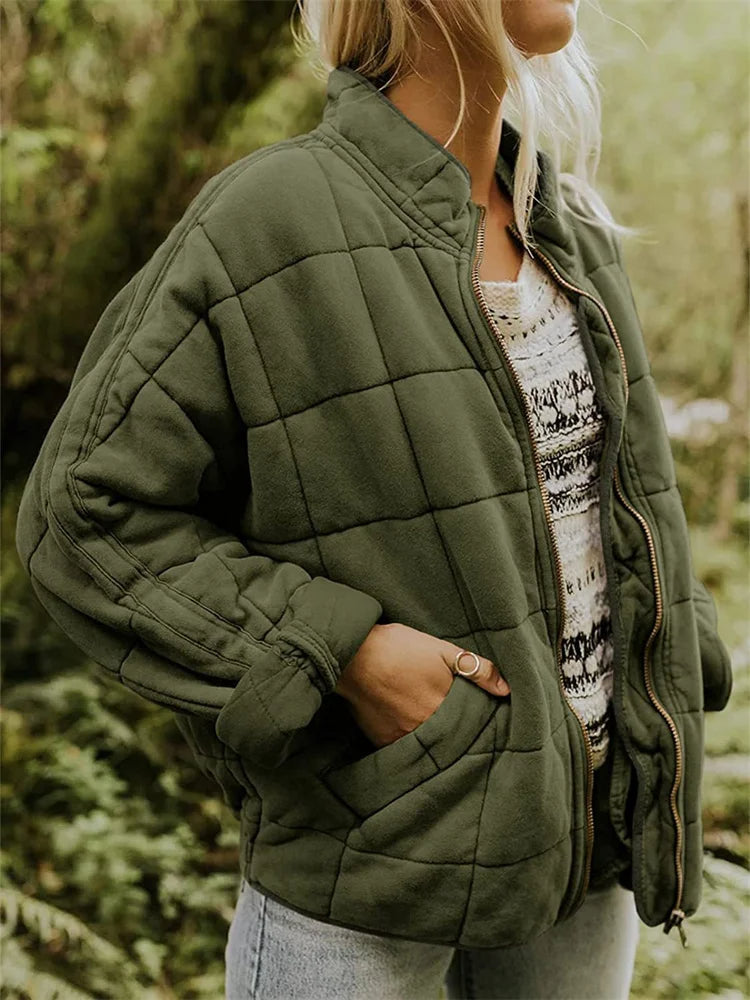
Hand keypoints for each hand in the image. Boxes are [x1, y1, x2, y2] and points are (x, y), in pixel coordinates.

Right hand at [334, 623, 509, 748]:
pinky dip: (410, 742)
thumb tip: (505, 690)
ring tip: (435, 728)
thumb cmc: (398, 648)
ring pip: (427, 746)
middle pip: (449, 739)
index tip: (483, 722)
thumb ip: (476, 669)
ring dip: (434, 740)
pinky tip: (411, 729)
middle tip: (460, 726)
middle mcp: (424, 730)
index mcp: (443, 709)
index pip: (470, 726)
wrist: (353, 655)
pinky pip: (403, 749)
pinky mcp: (382, 742)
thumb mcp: (441, 650)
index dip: (477, 723)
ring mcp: (401, 739)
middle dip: (457, 735)